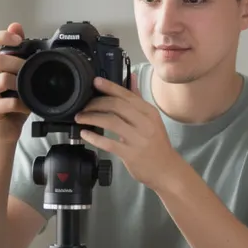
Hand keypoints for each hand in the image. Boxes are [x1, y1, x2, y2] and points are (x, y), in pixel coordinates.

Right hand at [0, 22, 29, 141]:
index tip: (18, 39)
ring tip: (29, 90)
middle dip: (19, 64)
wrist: (3, 131)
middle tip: (31, 71)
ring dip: (22, 84)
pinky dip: (23, 103)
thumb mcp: (15, 75)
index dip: (2, 35)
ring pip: (4, 79)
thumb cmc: (10, 103)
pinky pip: (10, 101)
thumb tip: (16, 25)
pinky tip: (27, 106)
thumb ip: (16, 52)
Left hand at [76, 75, 185, 191]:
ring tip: (81, 118)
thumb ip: (138, 99)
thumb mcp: (151, 119)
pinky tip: (85, 134)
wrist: (167, 170)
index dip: (109, 87)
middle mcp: (145, 123)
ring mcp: (138, 139)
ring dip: (92, 117)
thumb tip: (131, 76)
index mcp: (149, 112)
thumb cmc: (156, 143)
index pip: (127, 95)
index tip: (95, 81)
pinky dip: (94, 137)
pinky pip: (108, 143)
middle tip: (84, 106)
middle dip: (96, 103)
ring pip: (111, 121)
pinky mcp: (130, 154)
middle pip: (116, 106)